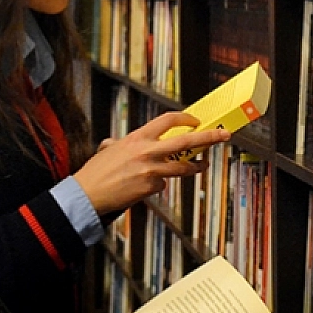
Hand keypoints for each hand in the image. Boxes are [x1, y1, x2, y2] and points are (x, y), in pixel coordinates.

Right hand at [73, 112, 229, 215]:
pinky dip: (158, 185)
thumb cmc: (96, 171)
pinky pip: (162, 185)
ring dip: (196, 166)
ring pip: (183, 167)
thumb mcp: (109, 149)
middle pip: (186, 141)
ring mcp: (152, 171)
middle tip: (224, 135)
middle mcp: (148, 151)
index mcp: (138, 137)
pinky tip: (143, 187)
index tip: (196, 121)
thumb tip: (119, 142)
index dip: (186, 118)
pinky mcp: (151, 188)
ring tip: (203, 165)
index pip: (168, 120)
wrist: (88, 194)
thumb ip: (121, 143)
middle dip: (209, 137)